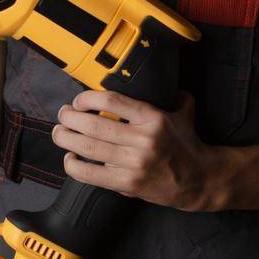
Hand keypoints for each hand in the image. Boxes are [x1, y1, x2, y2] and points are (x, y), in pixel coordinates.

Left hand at [51, 89, 220, 211]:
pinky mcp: (128, 183)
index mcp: (153, 118)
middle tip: (62, 114)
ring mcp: (134, 163)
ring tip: (59, 133)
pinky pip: (92, 175)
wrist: (199, 180)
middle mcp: (143, 140)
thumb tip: (158, 75)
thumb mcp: (183, 112)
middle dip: (70, 118)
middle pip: (94, 125)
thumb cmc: (187, 143)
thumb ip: (172, 93)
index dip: (88, 98)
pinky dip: (75, 166)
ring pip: (89, 149)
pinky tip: (69, 158)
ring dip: (67, 139)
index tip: (78, 100)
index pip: (112, 101)